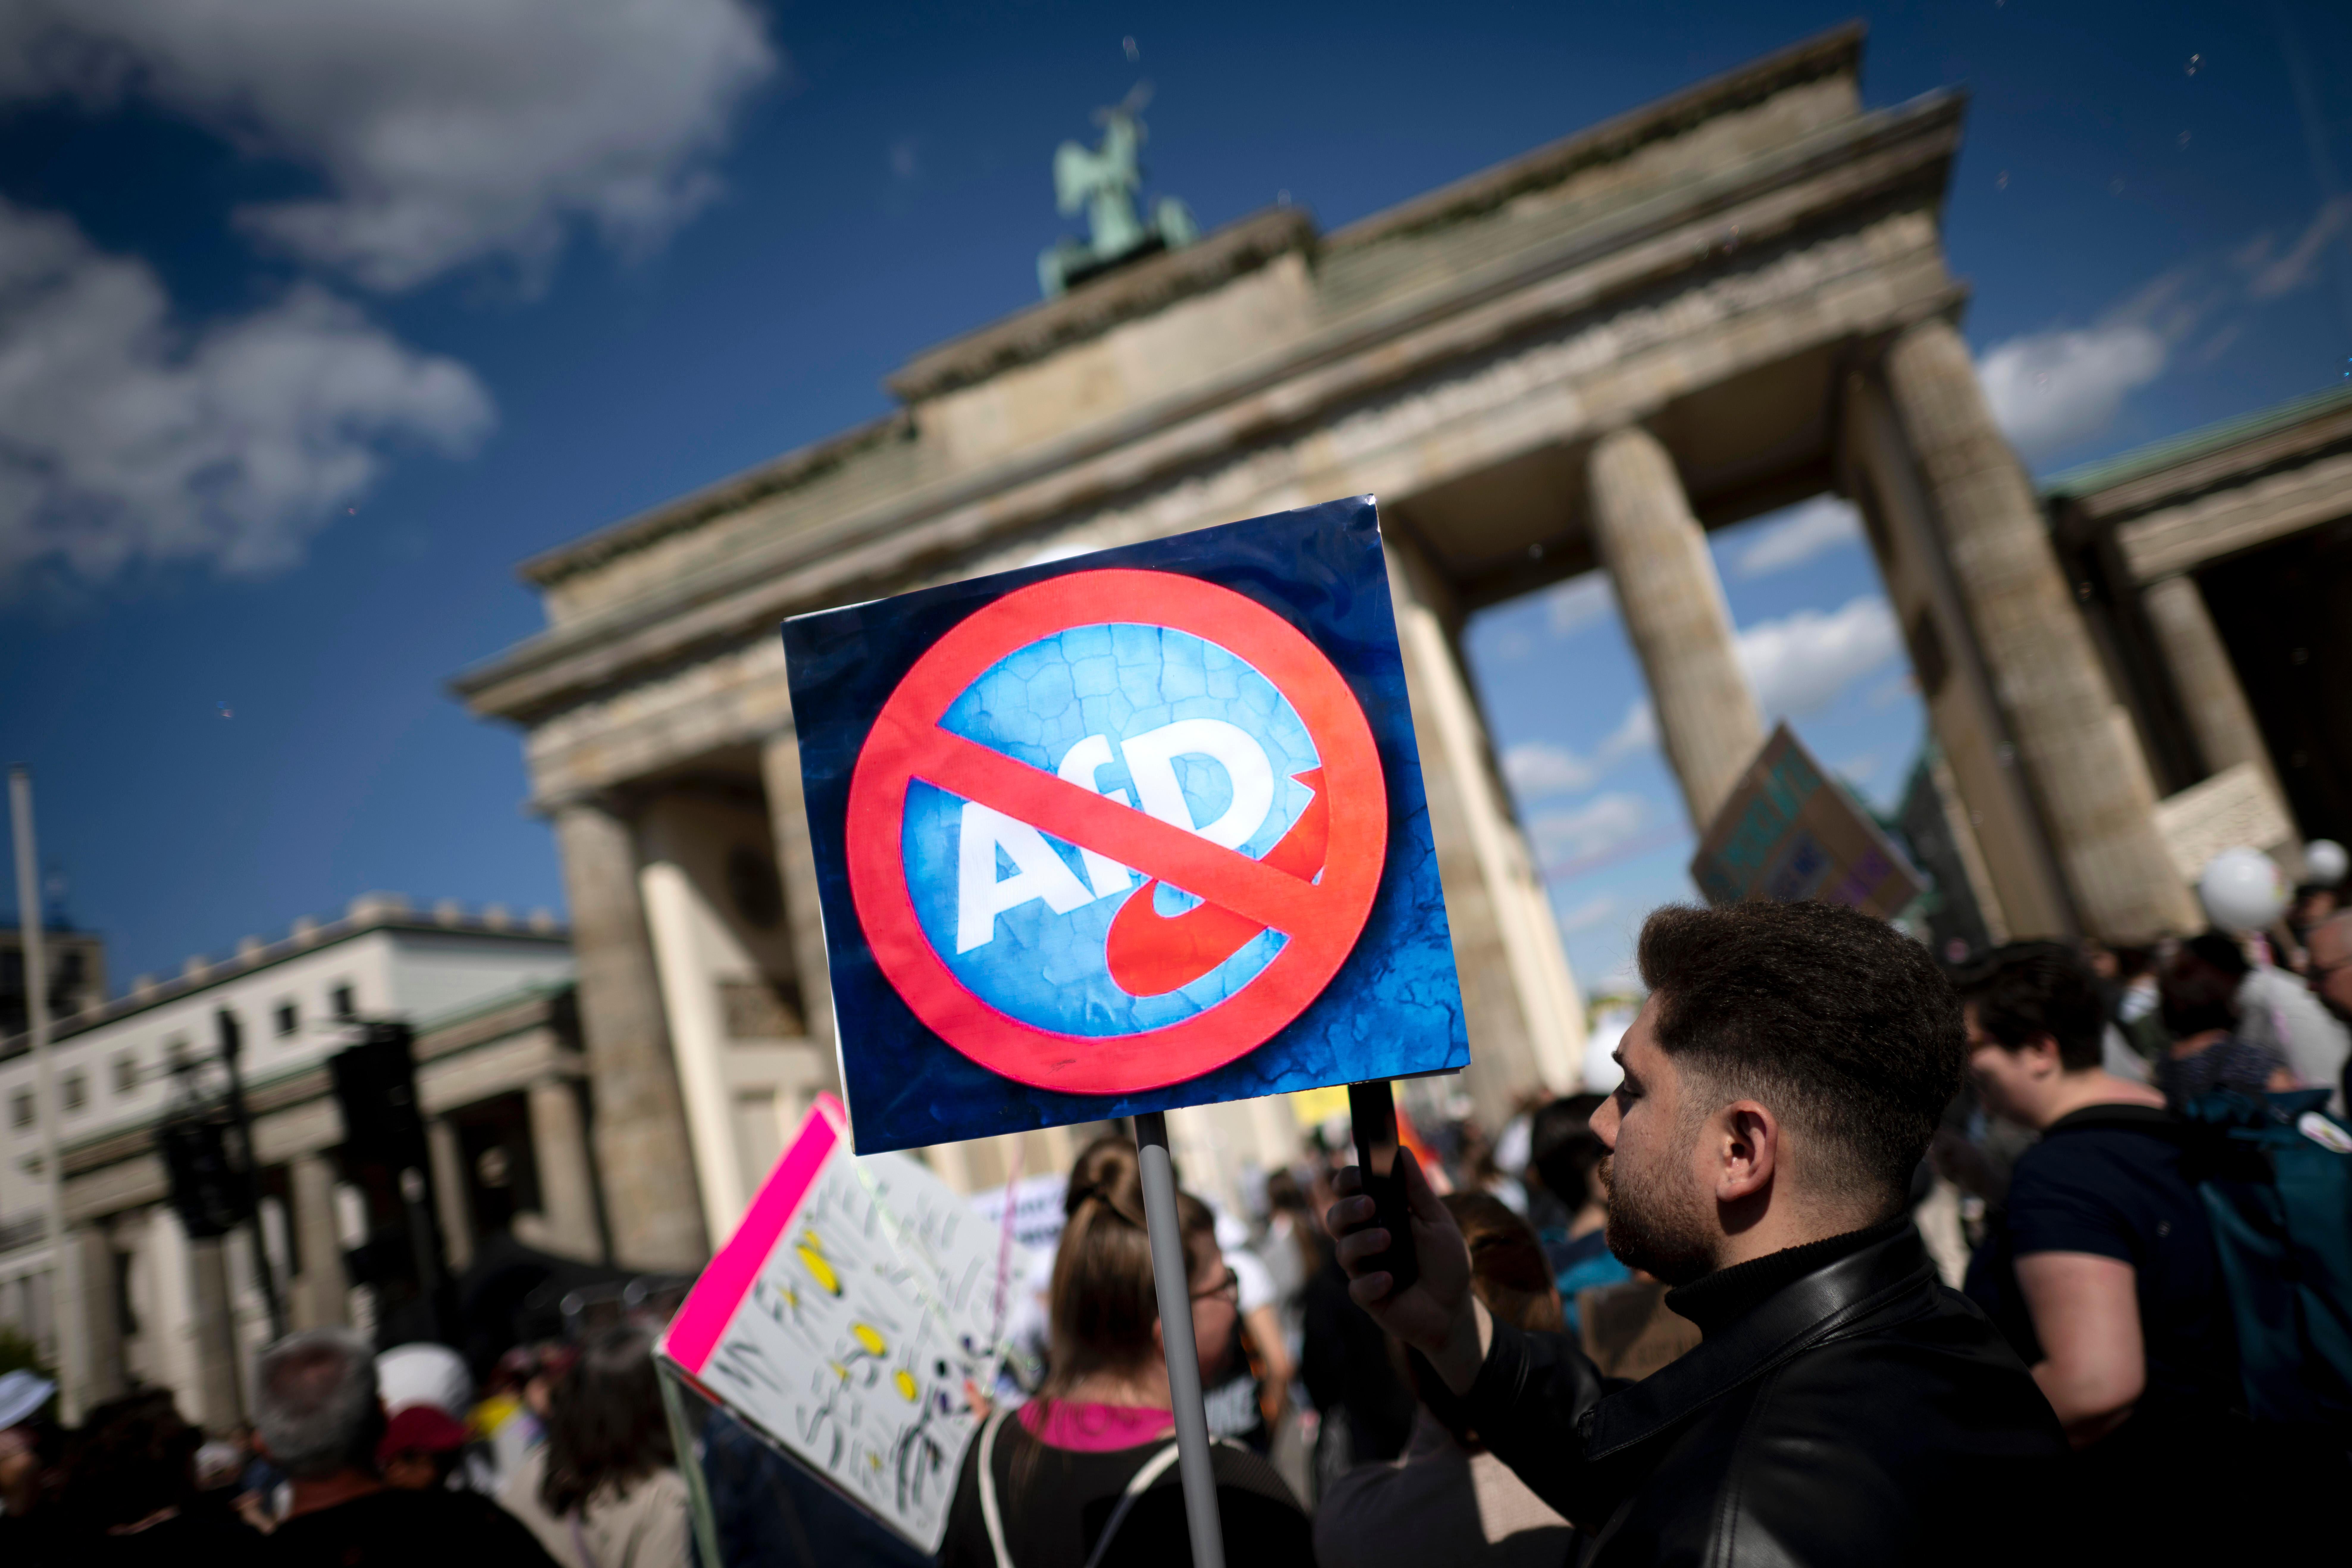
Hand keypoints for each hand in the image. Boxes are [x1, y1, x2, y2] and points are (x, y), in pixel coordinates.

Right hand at [1326, 1149, 1484, 1391]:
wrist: (1455, 1308)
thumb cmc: (1446, 1262)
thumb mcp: (1438, 1221)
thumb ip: (1418, 1189)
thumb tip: (1401, 1150)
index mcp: (1379, 1215)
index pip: (1349, 1191)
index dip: (1347, 1180)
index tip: (1360, 1174)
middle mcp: (1365, 1239)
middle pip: (1335, 1217)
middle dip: (1348, 1208)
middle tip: (1370, 1206)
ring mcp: (1363, 1268)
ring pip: (1343, 1250)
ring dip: (1362, 1242)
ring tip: (1386, 1240)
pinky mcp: (1367, 1297)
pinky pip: (1357, 1287)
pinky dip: (1371, 1282)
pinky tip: (1389, 1280)